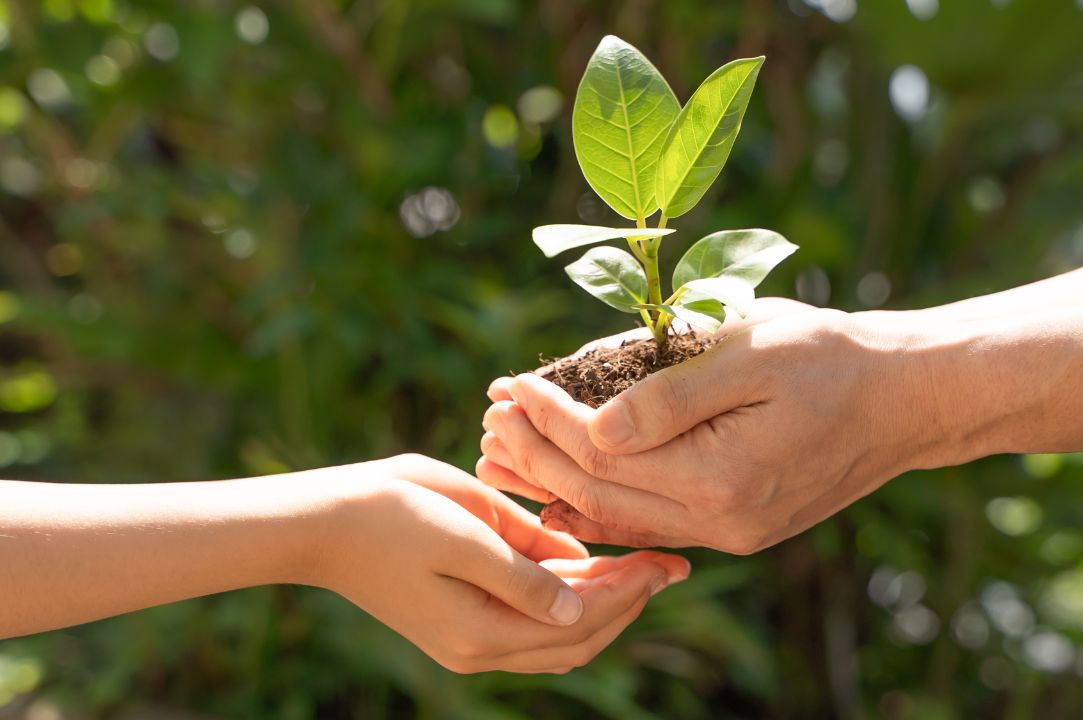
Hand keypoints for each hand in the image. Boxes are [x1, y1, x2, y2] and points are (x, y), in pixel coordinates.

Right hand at [311, 454, 689, 673]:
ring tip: (640, 567)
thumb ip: (523, 569)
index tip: (667, 557)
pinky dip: (568, 605)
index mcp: (481, 629)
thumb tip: (581, 598)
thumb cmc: (389, 512)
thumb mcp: (463, 529)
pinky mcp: (460, 625)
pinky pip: (532, 628)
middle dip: (628, 601)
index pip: (580, 620)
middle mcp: (479, 649)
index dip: (630, 590)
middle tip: (668, 562)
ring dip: (604, 607)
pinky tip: (590, 571)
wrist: (321, 525)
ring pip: (558, 641)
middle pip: (577, 640)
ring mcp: (467, 641)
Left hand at [478, 308, 953, 553]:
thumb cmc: (831, 359)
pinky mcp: (741, 527)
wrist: (907, 398)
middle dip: (538, 452)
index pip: (602, 454)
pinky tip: (569, 489)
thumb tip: (593, 427)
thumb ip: (668, 396)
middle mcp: (722, 522)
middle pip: (600, 492)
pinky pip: (653, 523)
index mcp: (720, 478)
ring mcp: (732, 532)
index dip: (547, 418)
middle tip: (490, 416)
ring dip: (559, 482)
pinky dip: (604, 504)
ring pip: (620, 516)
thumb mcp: (748, 353)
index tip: (507, 384)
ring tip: (508, 451)